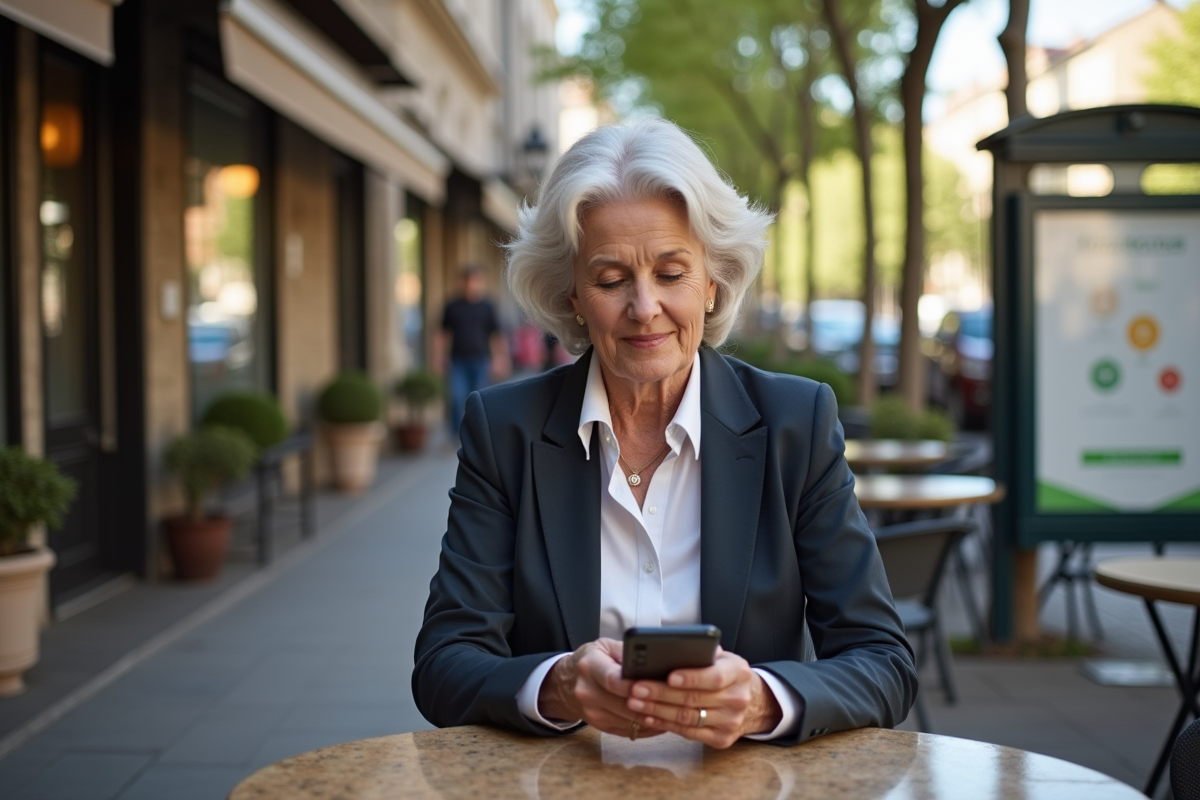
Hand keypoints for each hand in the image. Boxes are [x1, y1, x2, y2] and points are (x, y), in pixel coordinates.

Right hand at [538, 638, 665, 738]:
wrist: (566, 682)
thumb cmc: (591, 660)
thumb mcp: (605, 646)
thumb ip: (626, 652)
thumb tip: (653, 660)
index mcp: (590, 666)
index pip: (613, 679)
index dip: (635, 686)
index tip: (655, 686)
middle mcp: (587, 691)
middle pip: (624, 704)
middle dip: (652, 704)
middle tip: (677, 701)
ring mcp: (592, 712)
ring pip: (629, 721)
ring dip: (654, 718)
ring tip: (674, 711)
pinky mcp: (599, 725)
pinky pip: (627, 731)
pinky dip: (647, 727)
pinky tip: (662, 721)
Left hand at [623, 648, 781, 748]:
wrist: (752, 703)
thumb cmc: (727, 674)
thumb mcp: (723, 657)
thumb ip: (703, 652)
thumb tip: (669, 649)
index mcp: (739, 672)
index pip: (715, 677)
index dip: (691, 678)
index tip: (668, 676)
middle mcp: (738, 699)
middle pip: (694, 699)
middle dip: (661, 693)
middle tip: (636, 688)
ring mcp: (730, 722)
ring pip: (687, 717)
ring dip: (657, 710)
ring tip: (634, 702)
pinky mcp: (721, 739)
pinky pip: (688, 732)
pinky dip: (665, 724)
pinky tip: (648, 716)